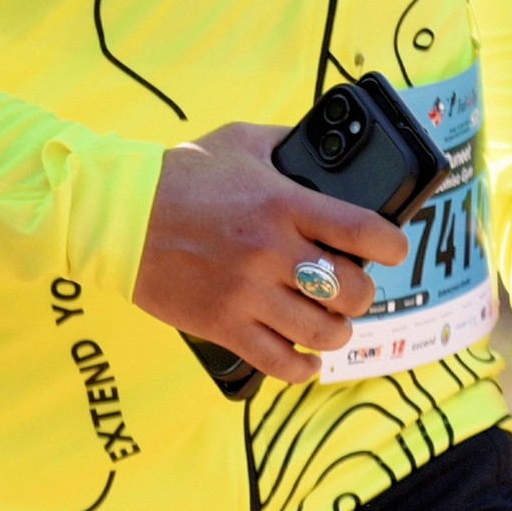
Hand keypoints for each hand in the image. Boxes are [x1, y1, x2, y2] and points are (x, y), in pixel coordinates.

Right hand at [129, 122, 410, 384]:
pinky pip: (281, 364)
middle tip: (351, 287)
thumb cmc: (180, 175)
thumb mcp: (240, 142)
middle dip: (361, 293)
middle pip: (352, 292)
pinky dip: (303, 368)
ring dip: (336, 332)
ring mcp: (248, 293)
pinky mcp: (224, 325)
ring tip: (330, 322)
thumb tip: (323, 148)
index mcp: (283, 204)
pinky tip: (306, 358)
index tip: (391, 250)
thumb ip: (286, 144)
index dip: (392, 245)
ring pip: (324, 334)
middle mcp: (272, 252)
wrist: (119, 213)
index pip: (365, 232)